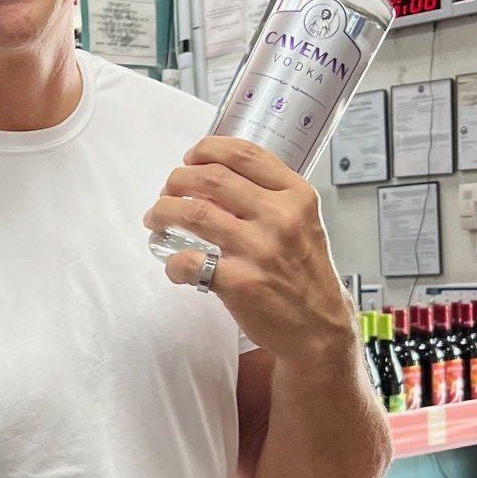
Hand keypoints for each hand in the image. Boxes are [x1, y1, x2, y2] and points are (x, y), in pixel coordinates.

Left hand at [143, 136, 355, 359]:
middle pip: (210, 177)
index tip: (191, 158)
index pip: (244, 154)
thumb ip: (268, 197)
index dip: (207, 149)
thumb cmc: (306, 274)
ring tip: (156, 219)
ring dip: (163, 212)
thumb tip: (212, 180)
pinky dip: (172, 263)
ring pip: (193, 213)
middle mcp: (280, 217)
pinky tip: (175, 267)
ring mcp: (259, 250)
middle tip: (167, 191)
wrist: (319, 328)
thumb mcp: (303, 222)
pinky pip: (189, 262)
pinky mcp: (240, 283)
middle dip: (177, 179)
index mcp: (296, 195)